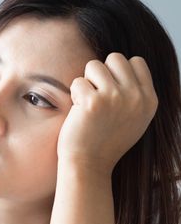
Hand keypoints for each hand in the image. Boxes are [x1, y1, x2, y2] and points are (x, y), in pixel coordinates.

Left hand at [57, 52, 157, 175]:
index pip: (136, 62)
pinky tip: (79, 113)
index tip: (109, 92)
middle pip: (115, 58)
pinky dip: (74, 95)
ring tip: (87, 105)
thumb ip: (135, 93)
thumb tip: (127, 64)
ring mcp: (116, 98)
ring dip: (86, 83)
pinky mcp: (93, 102)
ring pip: (94, 66)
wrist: (89, 164)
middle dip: (100, 73)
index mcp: (149, 100)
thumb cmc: (105, 141)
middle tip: (96, 97)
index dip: (117, 72)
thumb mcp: (134, 118)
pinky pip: (77, 81)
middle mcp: (136, 97)